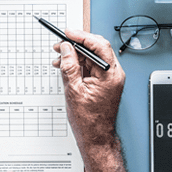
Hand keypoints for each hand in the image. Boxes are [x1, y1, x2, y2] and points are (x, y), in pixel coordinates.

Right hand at [53, 30, 131, 171]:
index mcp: (111, 75)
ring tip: (59, 58)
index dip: (82, 36)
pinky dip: (77, 64)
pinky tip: (65, 66)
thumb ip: (69, 66)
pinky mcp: (102, 82)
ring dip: (74, 55)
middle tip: (60, 44)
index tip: (68, 33)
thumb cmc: (89, 121)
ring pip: (91, 57)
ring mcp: (108, 78)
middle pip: (96, 49)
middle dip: (76, 44)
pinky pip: (89, 67)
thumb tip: (66, 49)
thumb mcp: (74, 90)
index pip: (99, 46)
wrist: (95, 138)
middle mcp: (113, 74)